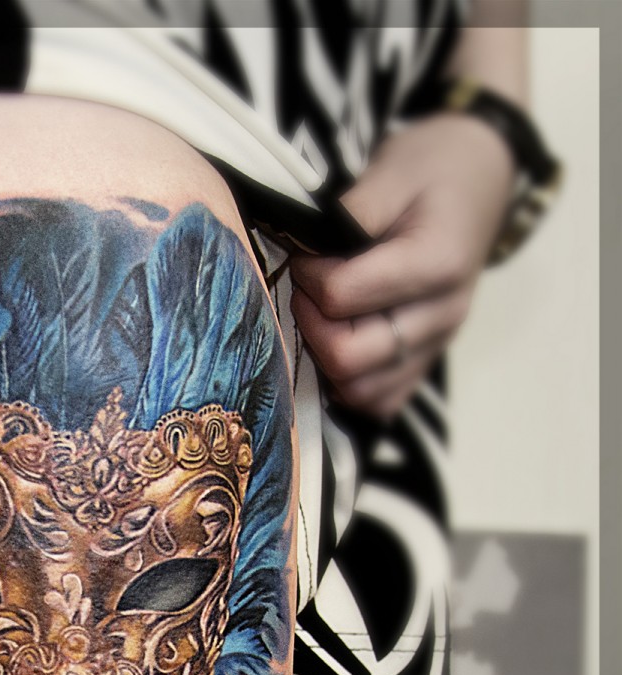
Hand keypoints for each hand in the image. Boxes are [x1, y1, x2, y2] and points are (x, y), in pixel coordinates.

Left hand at [289, 113, 516, 418]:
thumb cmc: (432, 168)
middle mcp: (441, 315)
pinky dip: (347, 383)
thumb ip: (348, 214)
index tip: (304, 251)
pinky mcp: (425, 361)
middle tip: (305, 288)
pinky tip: (336, 343)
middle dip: (309, 323)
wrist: (480, 176)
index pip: (341, 297)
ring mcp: (435, 344)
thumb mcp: (392, 169)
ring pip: (359, 390)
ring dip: (324, 358)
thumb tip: (299, 248)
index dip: (307, 275)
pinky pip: (378, 400)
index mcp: (436, 264)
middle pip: (347, 357)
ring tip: (320, 314)